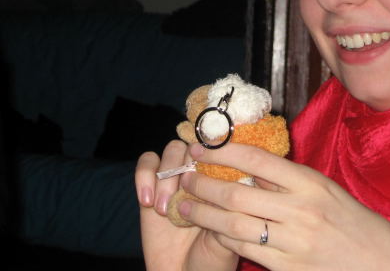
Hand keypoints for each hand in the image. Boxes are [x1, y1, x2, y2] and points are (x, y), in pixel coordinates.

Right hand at [135, 140, 238, 270]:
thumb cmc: (213, 259)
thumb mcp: (229, 235)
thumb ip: (227, 208)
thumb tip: (223, 182)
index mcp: (226, 180)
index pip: (224, 148)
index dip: (217, 150)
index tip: (211, 165)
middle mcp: (203, 173)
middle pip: (196, 145)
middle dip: (188, 166)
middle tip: (184, 194)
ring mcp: (177, 179)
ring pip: (172, 149)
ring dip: (167, 174)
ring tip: (164, 208)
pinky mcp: (151, 187)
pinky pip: (147, 163)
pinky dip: (145, 175)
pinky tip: (147, 201)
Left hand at [178, 142, 389, 270]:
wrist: (382, 267)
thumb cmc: (358, 226)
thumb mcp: (329, 193)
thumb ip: (293, 182)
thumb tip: (252, 168)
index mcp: (312, 184)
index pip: (259, 160)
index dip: (224, 151)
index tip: (202, 146)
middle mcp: (301, 210)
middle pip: (238, 192)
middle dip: (204, 184)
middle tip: (184, 177)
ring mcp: (293, 241)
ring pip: (235, 223)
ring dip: (204, 214)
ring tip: (184, 206)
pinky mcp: (288, 268)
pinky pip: (246, 249)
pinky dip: (223, 238)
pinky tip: (211, 232)